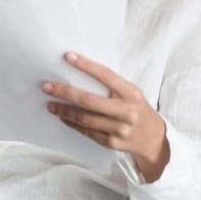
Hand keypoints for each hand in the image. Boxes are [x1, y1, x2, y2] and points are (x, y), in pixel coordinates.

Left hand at [42, 52, 170, 181]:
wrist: (153, 138)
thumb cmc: (138, 109)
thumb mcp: (132, 93)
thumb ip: (113, 86)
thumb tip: (81, 74)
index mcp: (131, 93)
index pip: (106, 75)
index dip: (86, 65)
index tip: (68, 57)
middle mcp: (126, 111)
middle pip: (89, 100)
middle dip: (65, 92)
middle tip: (47, 86)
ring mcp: (119, 129)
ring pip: (85, 118)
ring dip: (64, 111)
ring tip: (50, 104)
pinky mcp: (111, 142)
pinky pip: (87, 132)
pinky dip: (72, 123)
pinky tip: (62, 117)